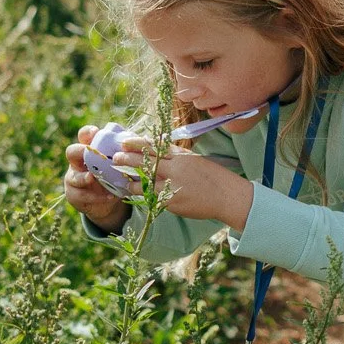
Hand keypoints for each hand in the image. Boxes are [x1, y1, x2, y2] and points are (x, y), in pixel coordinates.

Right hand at [64, 126, 132, 231]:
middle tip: (88, 152)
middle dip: (79, 151)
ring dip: (84, 177)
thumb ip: (125, 153)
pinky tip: (108, 196)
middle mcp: (78, 162)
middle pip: (71, 152)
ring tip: (93, 178)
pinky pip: (81, 195)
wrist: (109, 201)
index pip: (84, 136)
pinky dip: (95, 196)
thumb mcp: (120, 164)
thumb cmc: (115, 176)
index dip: (87, 133)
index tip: (95, 132)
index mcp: (89, 150)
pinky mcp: (74, 195)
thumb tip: (139, 141)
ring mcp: (73, 179)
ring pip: (73, 176)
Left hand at [112, 137, 254, 232]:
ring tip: (123, 180)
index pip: (155, 146)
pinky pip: (153, 198)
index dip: (137, 143)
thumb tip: (158, 147)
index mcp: (182, 156)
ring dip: (132, 181)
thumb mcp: (195, 160)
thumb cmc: (213, 176)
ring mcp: (174, 186)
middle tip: (115, 158)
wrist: (228, 196)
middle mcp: (176, 169)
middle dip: (128, 160)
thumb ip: (177, 155)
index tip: (124, 141)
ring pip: (145, 182)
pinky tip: (135, 194)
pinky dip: (143, 195)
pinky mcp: (174, 202)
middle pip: (146, 162)